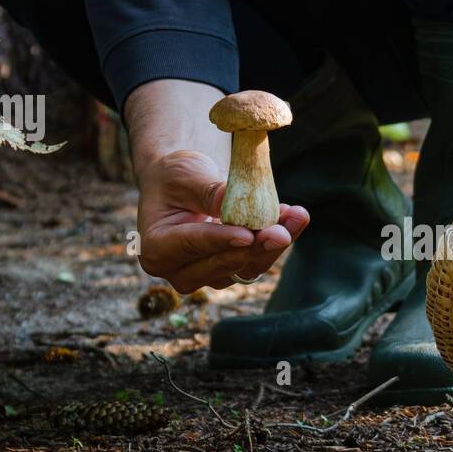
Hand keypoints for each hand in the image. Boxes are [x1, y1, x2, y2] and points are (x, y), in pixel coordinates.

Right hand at [125, 79, 308, 292]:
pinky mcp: (232, 272)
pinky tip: (294, 218)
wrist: (183, 185)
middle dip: (256, 246)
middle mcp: (179, 271)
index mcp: (156, 248)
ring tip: (296, 216)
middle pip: (222, 263)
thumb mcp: (187, 176)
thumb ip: (211, 193)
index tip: (248, 235)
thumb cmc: (176, 177)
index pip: (192, 245)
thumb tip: (241, 205)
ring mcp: (207, 276)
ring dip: (274, 244)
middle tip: (282, 230)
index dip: (222, 241)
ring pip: (246, 267)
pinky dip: (277, 241)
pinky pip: (258, 261)